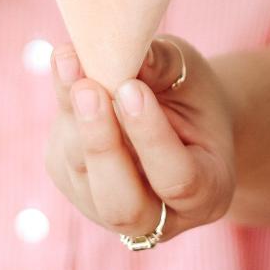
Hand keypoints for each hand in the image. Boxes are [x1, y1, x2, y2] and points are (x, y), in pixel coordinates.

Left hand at [46, 35, 235, 243]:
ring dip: (72, 118)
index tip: (131, 88)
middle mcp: (159, 216)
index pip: (177, 180)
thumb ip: (164, 65)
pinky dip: (62, 109)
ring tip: (69, 61)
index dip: (151, 136)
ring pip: (83, 178)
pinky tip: (67, 66)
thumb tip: (126, 53)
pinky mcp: (76, 187)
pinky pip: (61, 156)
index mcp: (208, 193)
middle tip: (88, 90)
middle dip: (101, 144)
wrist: (177, 112)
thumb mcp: (191, 73)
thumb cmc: (192, 93)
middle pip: (121, 203)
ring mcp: (110, 209)